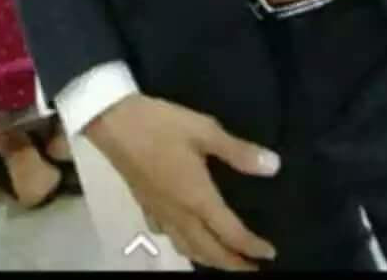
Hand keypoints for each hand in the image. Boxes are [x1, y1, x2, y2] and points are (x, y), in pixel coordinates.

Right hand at [86, 94, 278, 270]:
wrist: (112, 121)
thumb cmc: (160, 124)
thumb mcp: (203, 129)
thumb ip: (238, 151)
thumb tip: (274, 166)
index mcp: (197, 198)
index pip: (230, 233)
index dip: (252, 247)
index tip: (269, 254)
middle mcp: (179, 214)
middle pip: (209, 251)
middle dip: (232, 265)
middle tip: (252, 269)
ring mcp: (159, 213)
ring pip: (186, 249)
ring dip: (208, 260)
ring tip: (223, 260)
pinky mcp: (144, 205)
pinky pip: (167, 237)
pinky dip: (183, 245)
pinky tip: (185, 236)